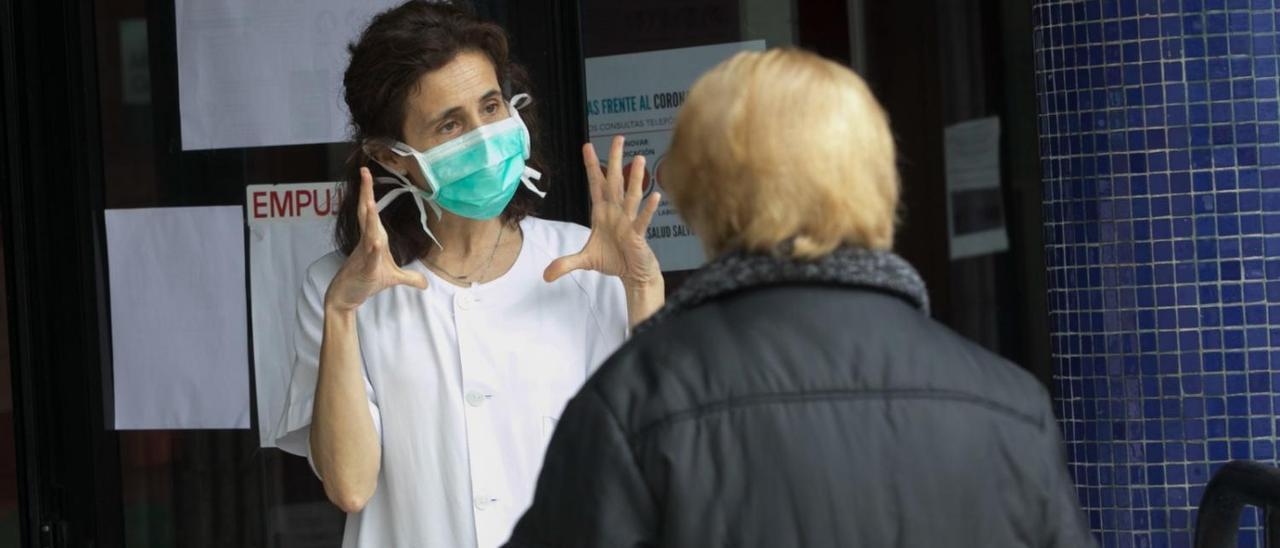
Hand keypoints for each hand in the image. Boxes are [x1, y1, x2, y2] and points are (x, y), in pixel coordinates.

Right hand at [325, 167, 428, 311]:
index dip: (368, 192)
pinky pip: (370, 258)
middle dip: (366, 193)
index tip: (366, 172)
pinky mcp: (365, 270)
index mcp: (374, 238)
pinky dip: (373, 250)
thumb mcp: (393, 279)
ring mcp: (365, 255)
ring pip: (368, 233)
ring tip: (368, 201)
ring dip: (369, 218)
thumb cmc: (366, 282)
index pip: (371, 211)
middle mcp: (368, 242)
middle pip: (366, 213)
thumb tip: (425, 283)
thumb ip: (410, 278)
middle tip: (364, 172)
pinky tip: (375, 242)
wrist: (346, 297)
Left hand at [544, 136, 662, 286]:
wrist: (632, 274)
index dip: (591, 166)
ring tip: (640, 158)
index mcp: (603, 213)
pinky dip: (648, 210)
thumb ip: (565, 264)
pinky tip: (655, 197)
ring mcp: (628, 222)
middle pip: (615, 182)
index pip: (596, 184)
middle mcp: (616, 212)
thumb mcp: (585, 261)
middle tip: (618, 138)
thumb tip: (545, 275)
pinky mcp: (637, 236)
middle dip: (615, 160)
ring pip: (631, 196)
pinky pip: (642, 221)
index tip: (587, 146)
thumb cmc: (614, 260)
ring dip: (635, 179)